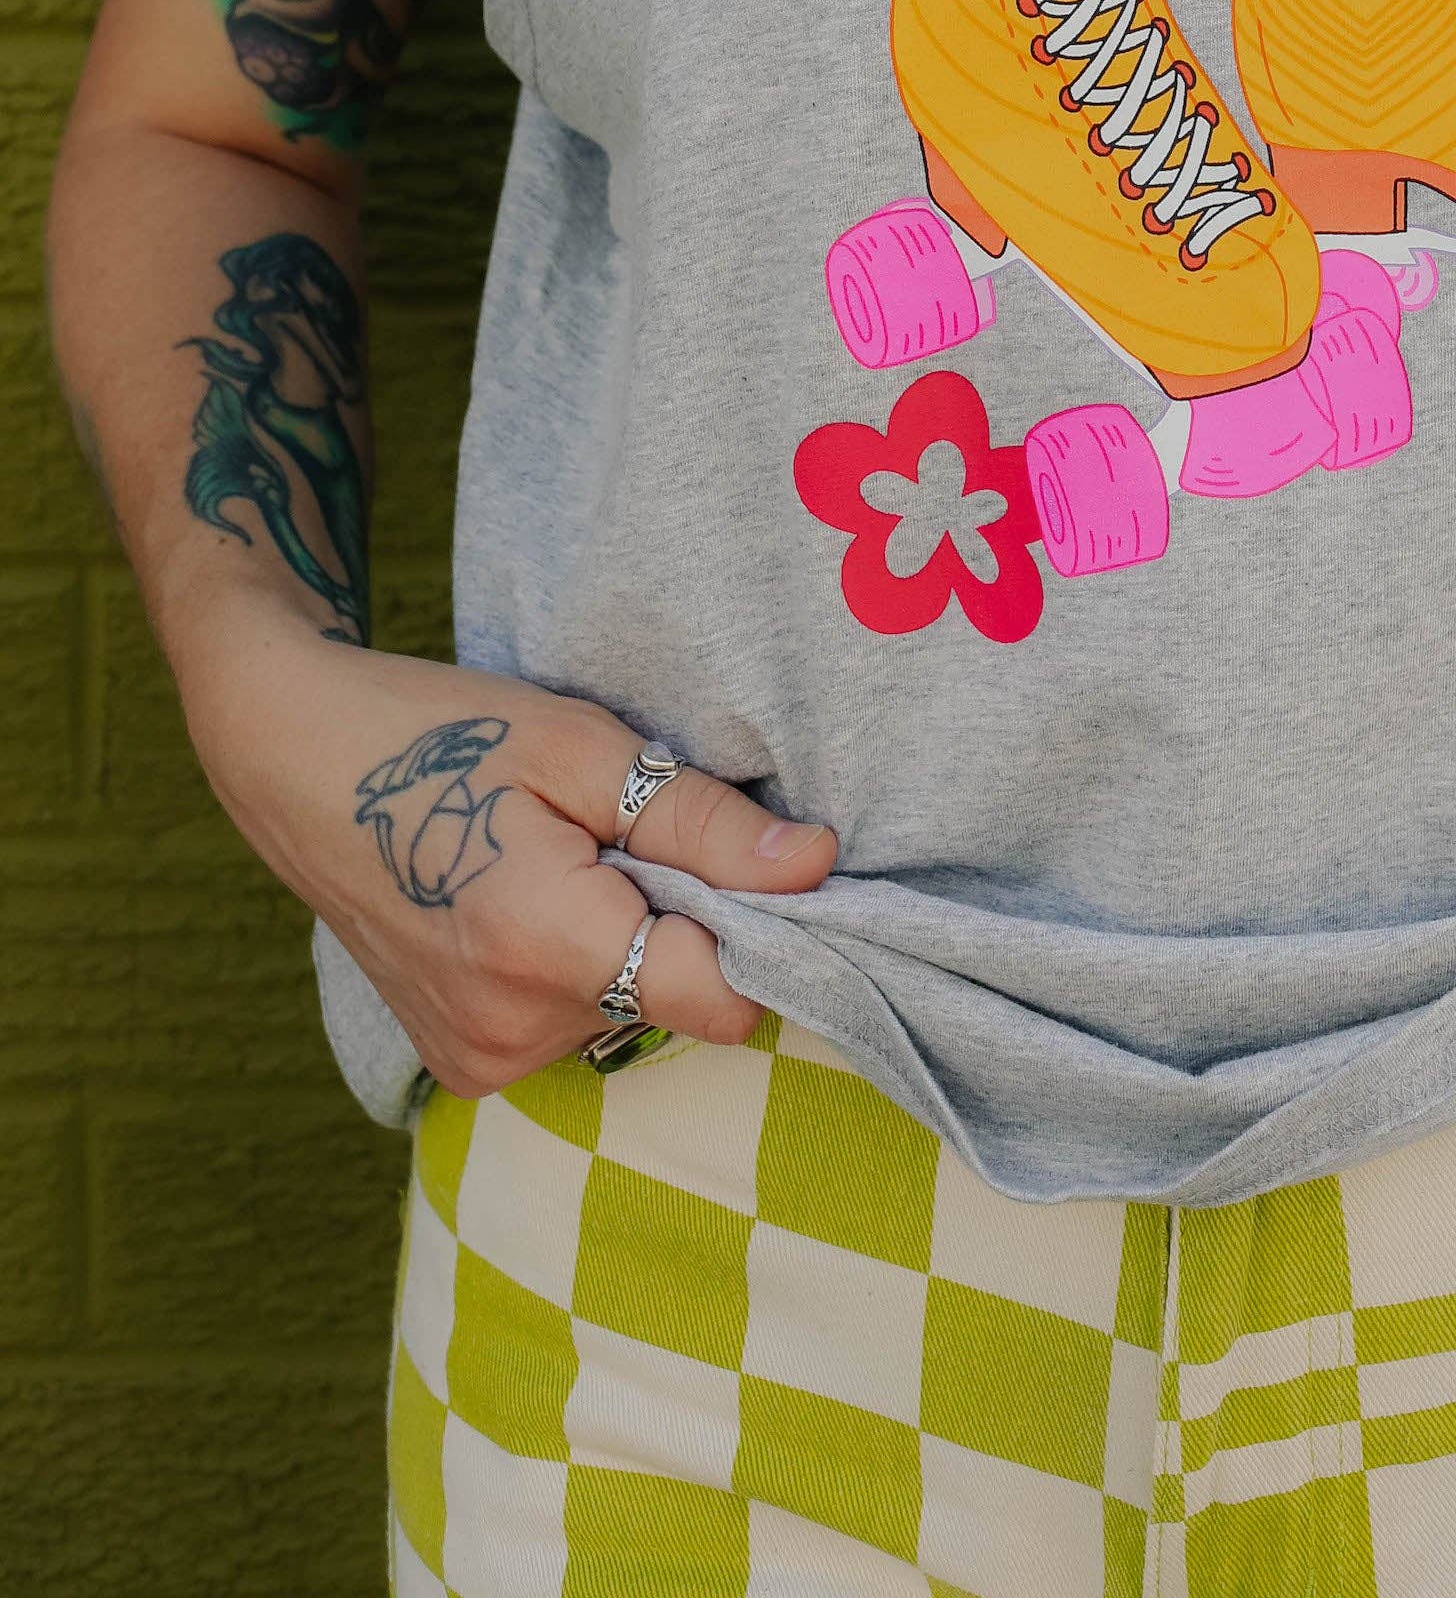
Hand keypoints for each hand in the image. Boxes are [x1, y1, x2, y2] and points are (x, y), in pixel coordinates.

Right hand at [191, 627, 839, 1098]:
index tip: (764, 867)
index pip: (719, 996)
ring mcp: (477, 1059)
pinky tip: (529, 898)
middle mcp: (511, 1031)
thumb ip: (700, 822)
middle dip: (683, 920)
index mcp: (545, 949)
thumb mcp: (581, 749)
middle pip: (673, 998)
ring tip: (561, 859)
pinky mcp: (460, 1064)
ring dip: (627, 941)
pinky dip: (578, 967)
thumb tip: (815, 866)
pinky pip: (571, 1023)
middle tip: (622, 833)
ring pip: (626, 1010)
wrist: (296, 762)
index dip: (764, 931)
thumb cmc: (440, 735)